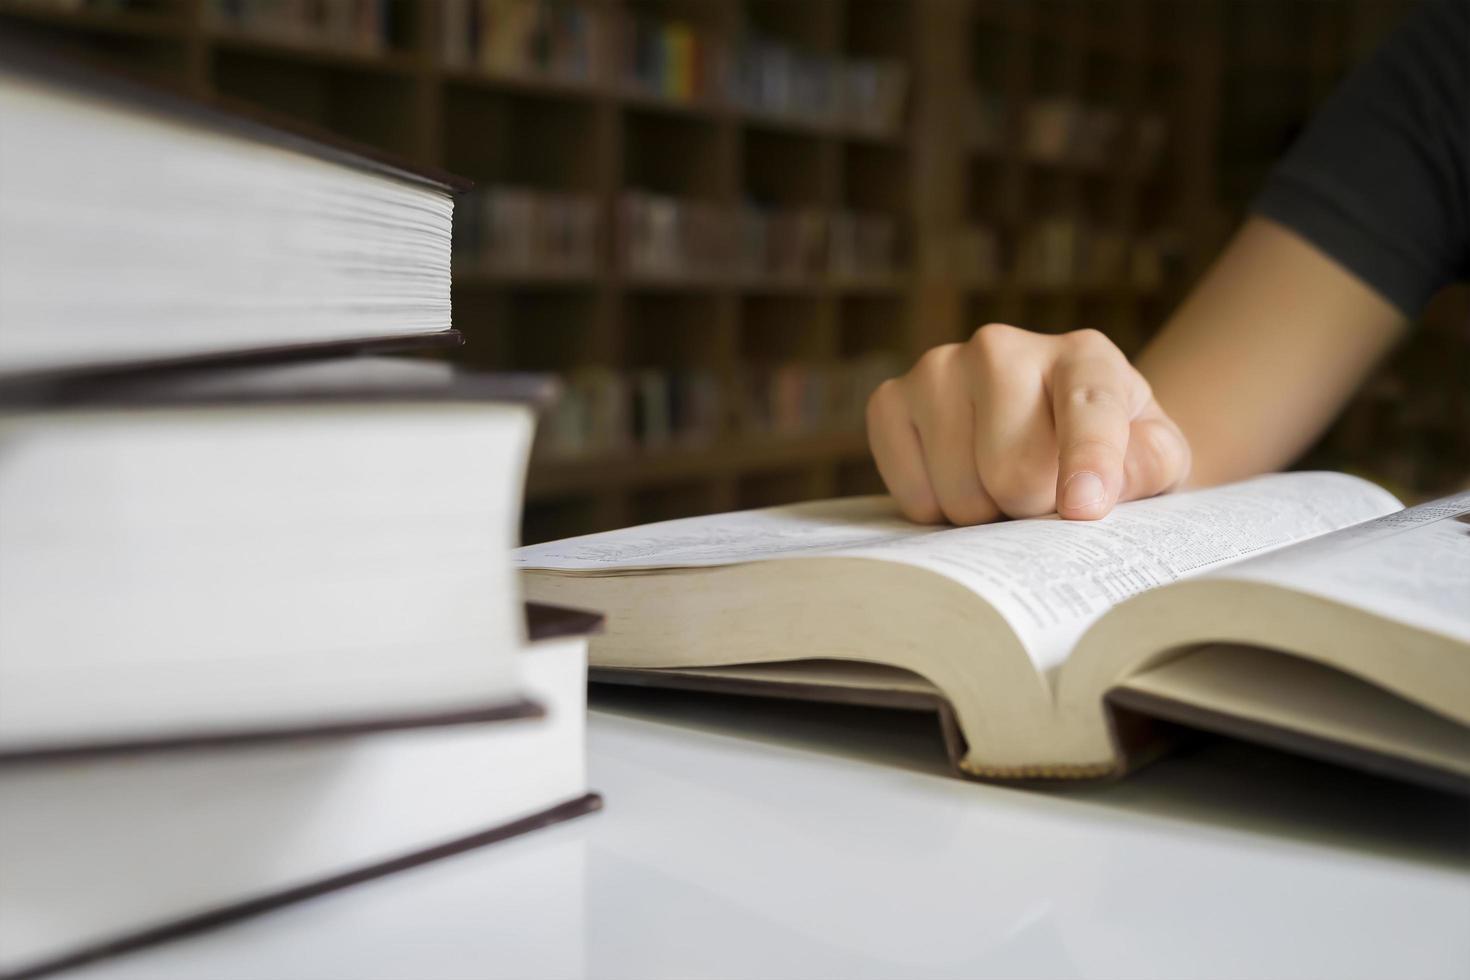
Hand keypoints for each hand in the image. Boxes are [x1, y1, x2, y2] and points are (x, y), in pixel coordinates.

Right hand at [866, 324, 1190, 524]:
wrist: (1043, 430)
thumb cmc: (1109, 449)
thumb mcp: (1154, 458)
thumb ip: (1147, 467)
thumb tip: (1096, 489)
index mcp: (1084, 357)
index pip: (1088, 410)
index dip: (1087, 462)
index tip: (1083, 507)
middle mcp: (1003, 347)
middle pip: (1013, 473)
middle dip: (1032, 509)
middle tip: (1043, 498)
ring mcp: (939, 368)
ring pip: (960, 491)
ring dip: (985, 514)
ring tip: (1002, 489)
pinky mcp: (891, 399)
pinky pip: (911, 493)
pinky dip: (937, 511)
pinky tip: (959, 483)